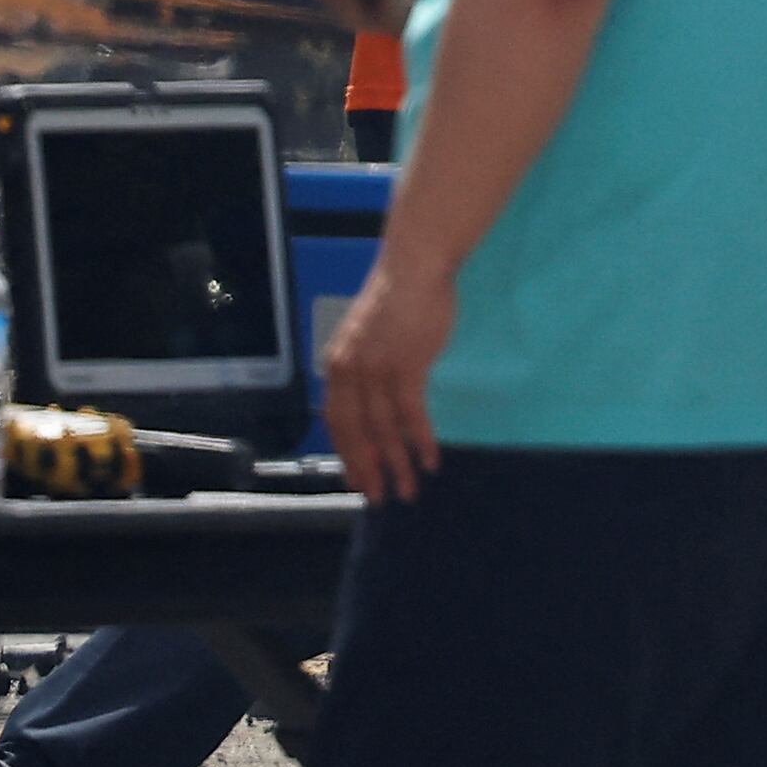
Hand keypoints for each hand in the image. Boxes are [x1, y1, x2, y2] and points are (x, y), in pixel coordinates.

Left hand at [320, 249, 456, 503]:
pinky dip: (419, 440)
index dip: (347, 454)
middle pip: (354, 432)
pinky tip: (430, 460)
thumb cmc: (398, 299)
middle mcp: (348, 372)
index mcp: (337, 366)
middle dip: (367, 469)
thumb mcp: (368, 339)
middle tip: (379, 498)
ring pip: (382, 429)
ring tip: (409, 489)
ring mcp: (375, 369)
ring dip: (396, 463)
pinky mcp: (406, 365)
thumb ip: (366, 369)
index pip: (336, 422)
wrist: (415, 267)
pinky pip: (411, 413)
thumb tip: (375, 401)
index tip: (358, 480)